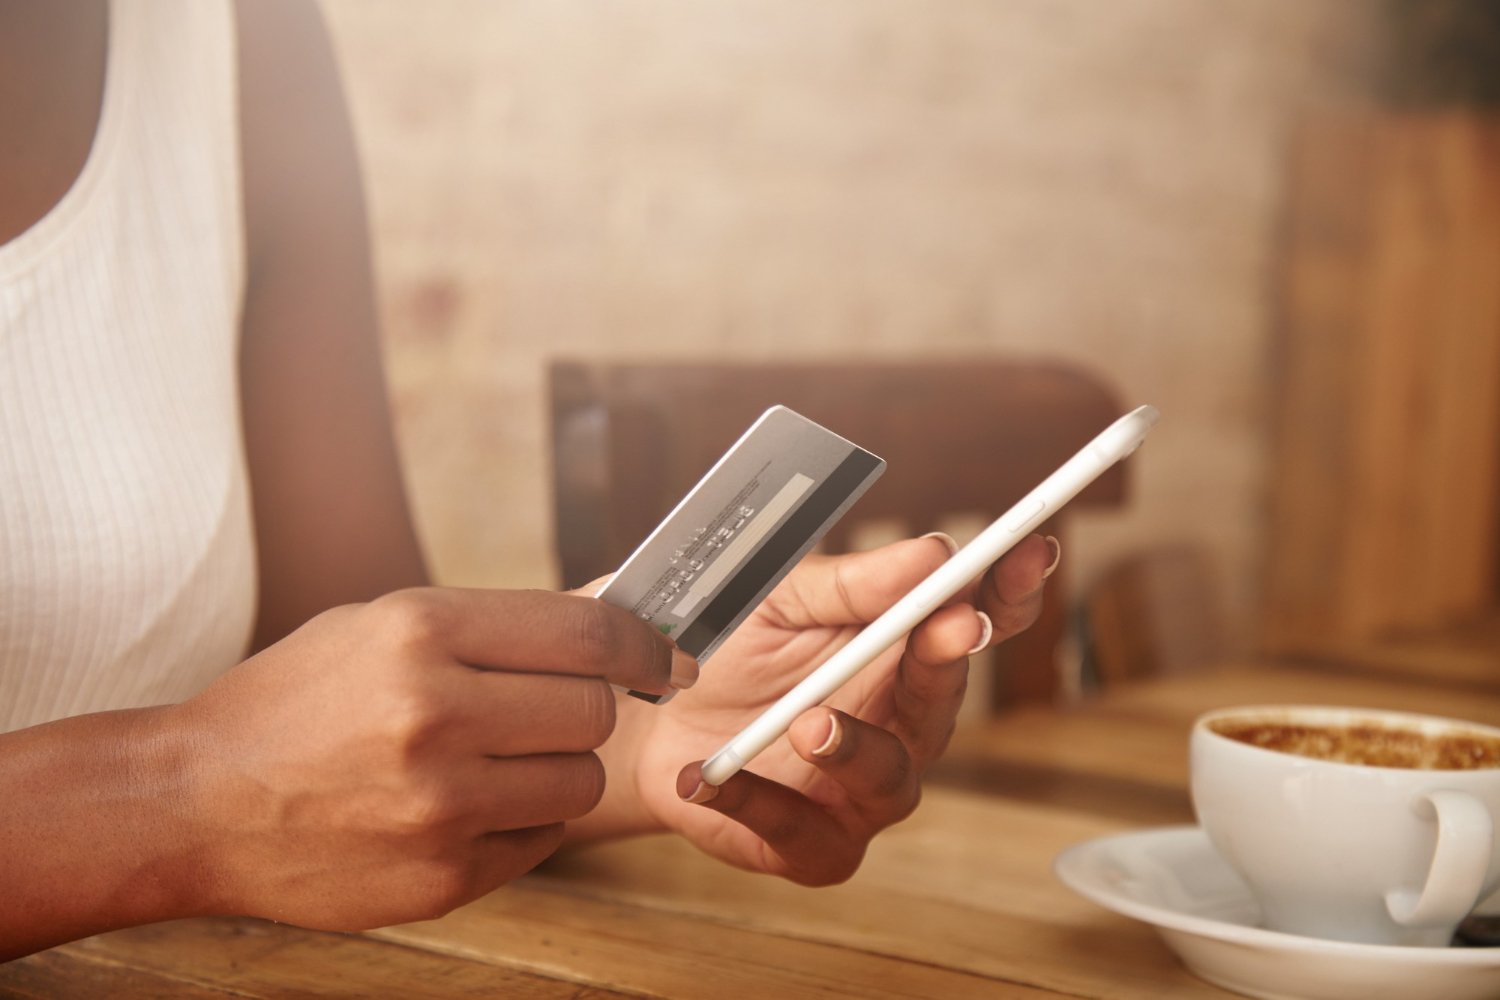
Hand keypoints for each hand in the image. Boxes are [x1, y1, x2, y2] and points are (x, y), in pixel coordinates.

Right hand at [170, 588, 694, 929]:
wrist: (197, 801)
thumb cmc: (296, 700)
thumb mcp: (382, 626)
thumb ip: (494, 626)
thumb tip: (613, 622)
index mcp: (421, 631)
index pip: (586, 631)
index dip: (643, 641)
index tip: (665, 656)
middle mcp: (435, 714)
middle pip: (595, 709)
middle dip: (589, 707)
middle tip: (550, 711)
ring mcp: (439, 804)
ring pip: (579, 780)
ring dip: (557, 769)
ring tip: (495, 762)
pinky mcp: (441, 875)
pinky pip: (541, 841)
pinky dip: (524, 822)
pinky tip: (466, 807)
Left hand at [597, 533, 1057, 884]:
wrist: (641, 715)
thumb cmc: (720, 648)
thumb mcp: (775, 597)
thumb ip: (850, 582)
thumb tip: (935, 551)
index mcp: (898, 650)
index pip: (974, 619)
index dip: (1009, 589)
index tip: (1031, 549)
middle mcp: (896, 722)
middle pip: (944, 699)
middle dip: (948, 658)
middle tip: (951, 622)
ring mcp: (858, 790)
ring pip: (892, 779)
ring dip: (858, 749)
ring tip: (809, 722)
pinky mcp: (811, 845)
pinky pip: (803, 834)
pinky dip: (757, 802)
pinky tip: (712, 776)